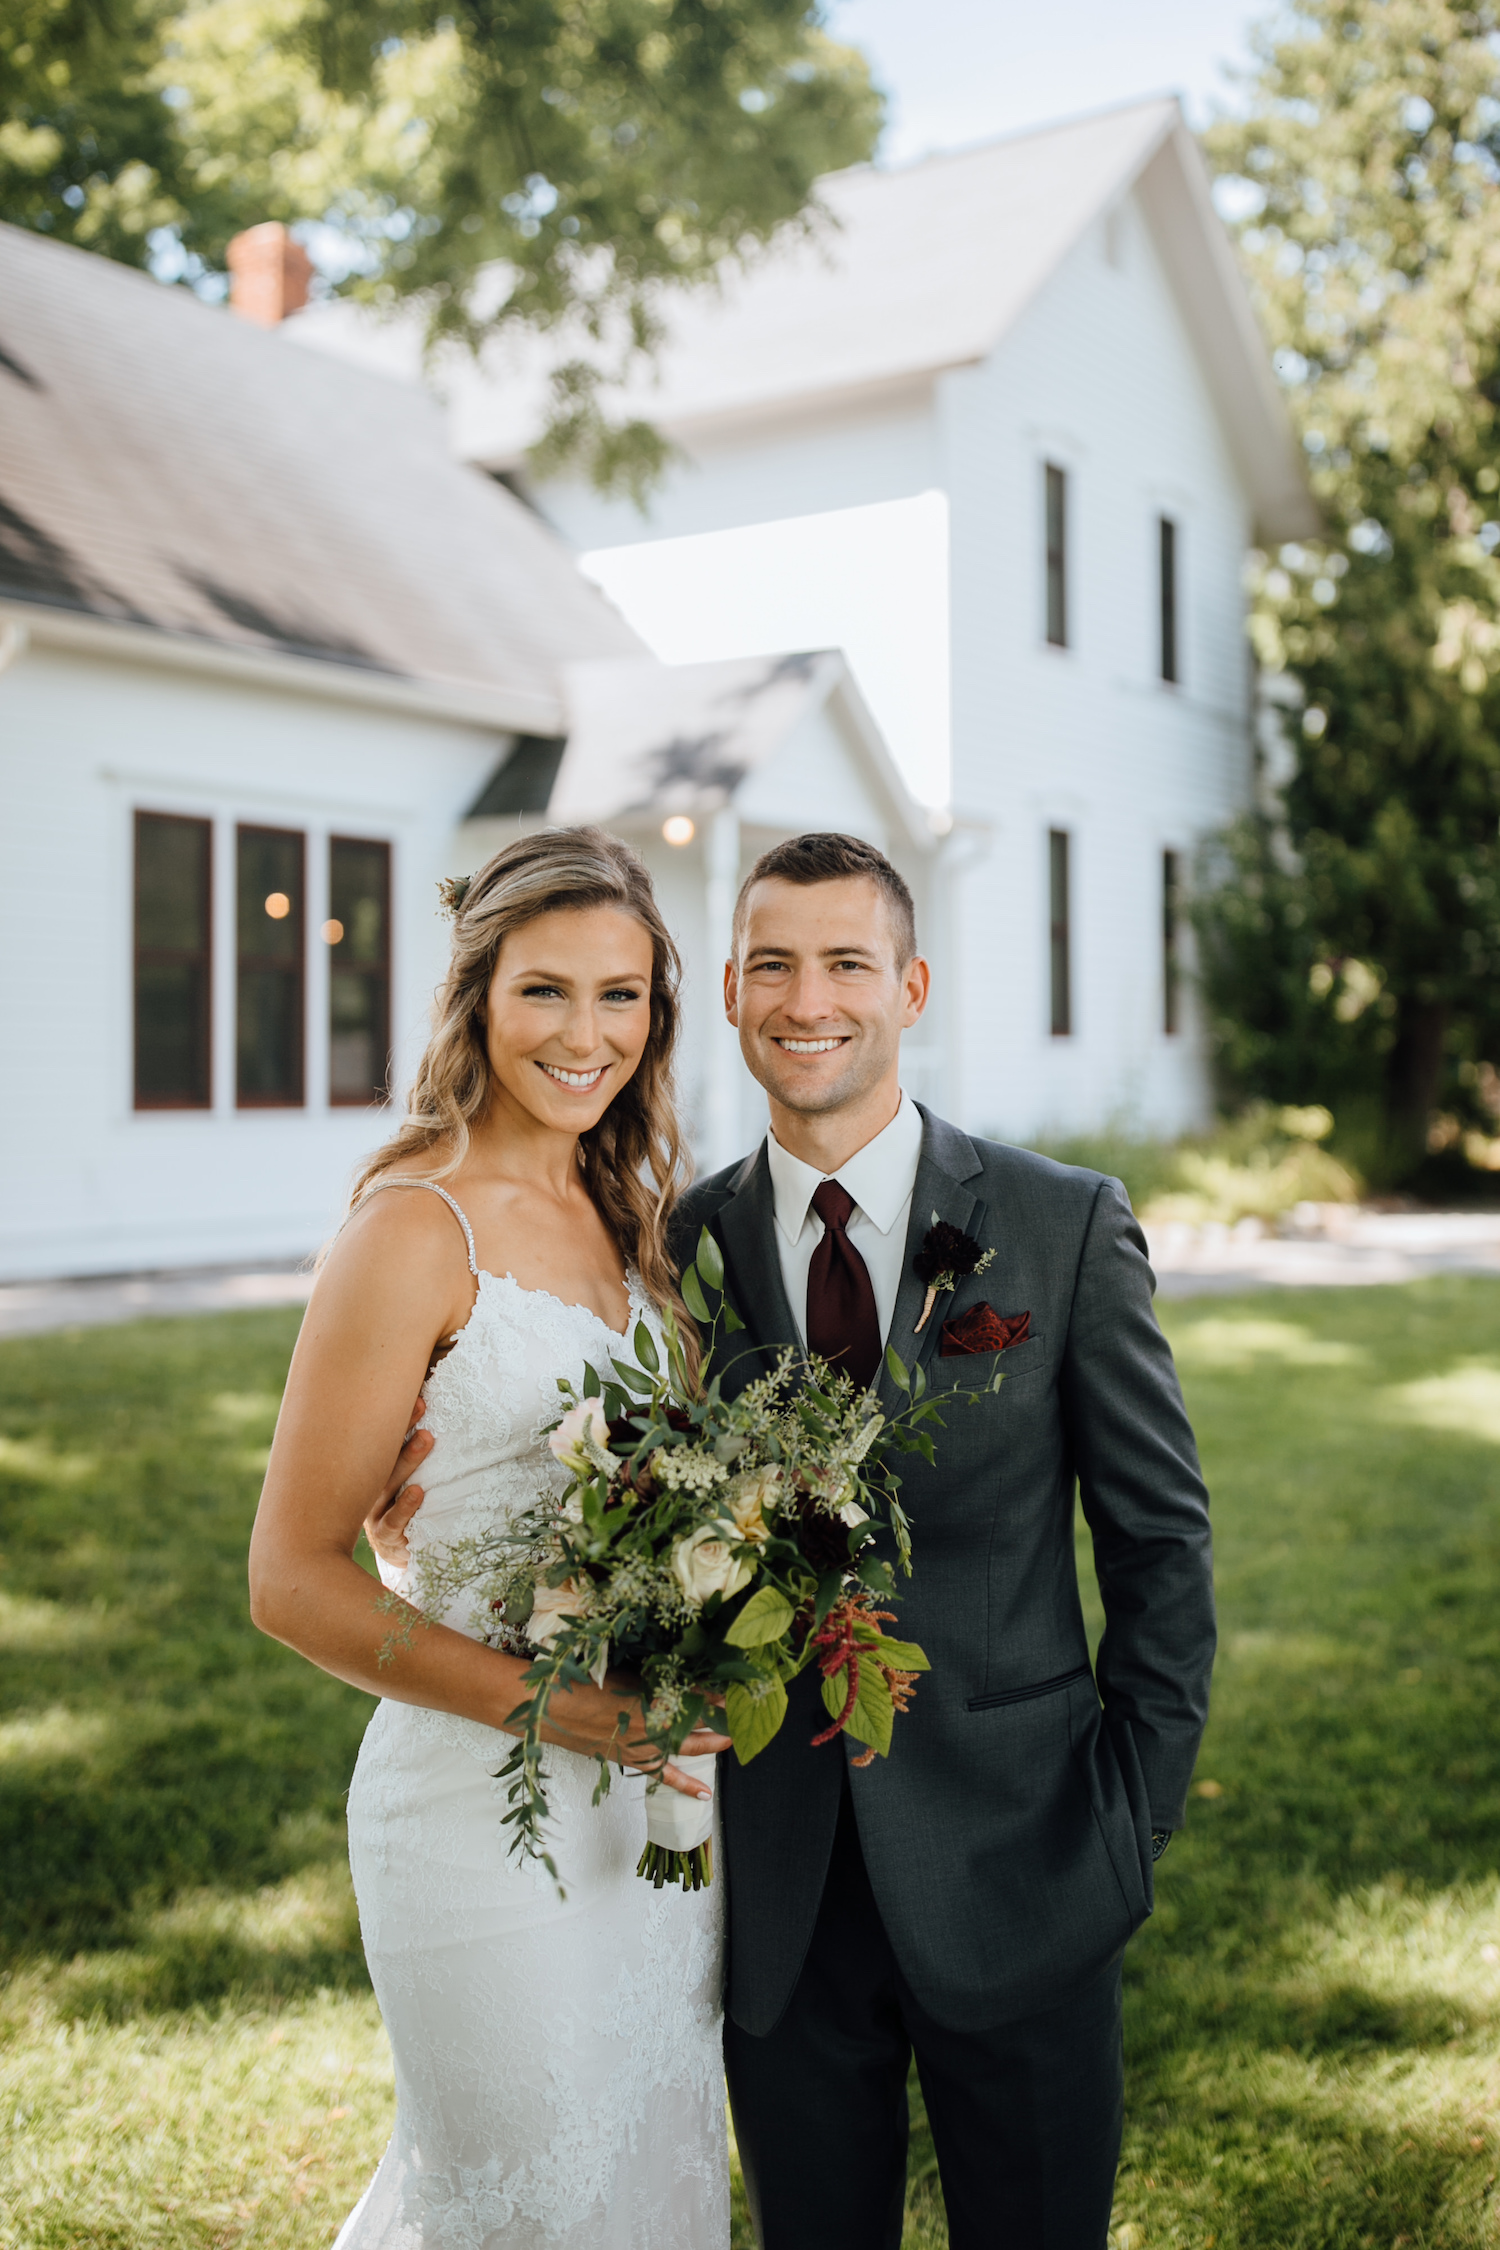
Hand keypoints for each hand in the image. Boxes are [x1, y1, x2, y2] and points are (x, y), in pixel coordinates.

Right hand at [362, 1396, 432, 1568]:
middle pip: (385, 1453)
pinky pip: (393, 1521)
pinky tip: (418, 1492)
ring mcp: (375, 1512)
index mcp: (376, 1471)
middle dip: (402, 1428)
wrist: (398, 1555)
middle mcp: (370, 1487)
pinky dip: (405, 1506)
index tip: (418, 1396)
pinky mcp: (385, 1537)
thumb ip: (421, 1454)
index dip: (400, 1417)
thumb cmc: (406, 1510)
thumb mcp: (411, 1481)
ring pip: (389, 1483)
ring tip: (427, 1438)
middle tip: (422, 1405)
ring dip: (408, 1460)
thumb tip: (442, 1415)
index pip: (386, 1439)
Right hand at [540, 1671, 731, 1798]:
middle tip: (742, 1709)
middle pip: (698, 1722)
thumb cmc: (584, 1682)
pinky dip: (685, 1784)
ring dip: (711, 1742)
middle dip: (720, 1716)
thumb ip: (653, 1673)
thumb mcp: (623, 1670)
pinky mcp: (633, 1759)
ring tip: (732, 1738)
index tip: (735, 1683)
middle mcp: (653, 1726)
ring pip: (688, 1747)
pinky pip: (664, 1776)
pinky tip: (705, 1793)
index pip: (696, 1695)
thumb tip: (677, 1668)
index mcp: (653, 1699)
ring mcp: (644, 1746)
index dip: (717, 1691)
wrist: (551, 1710)